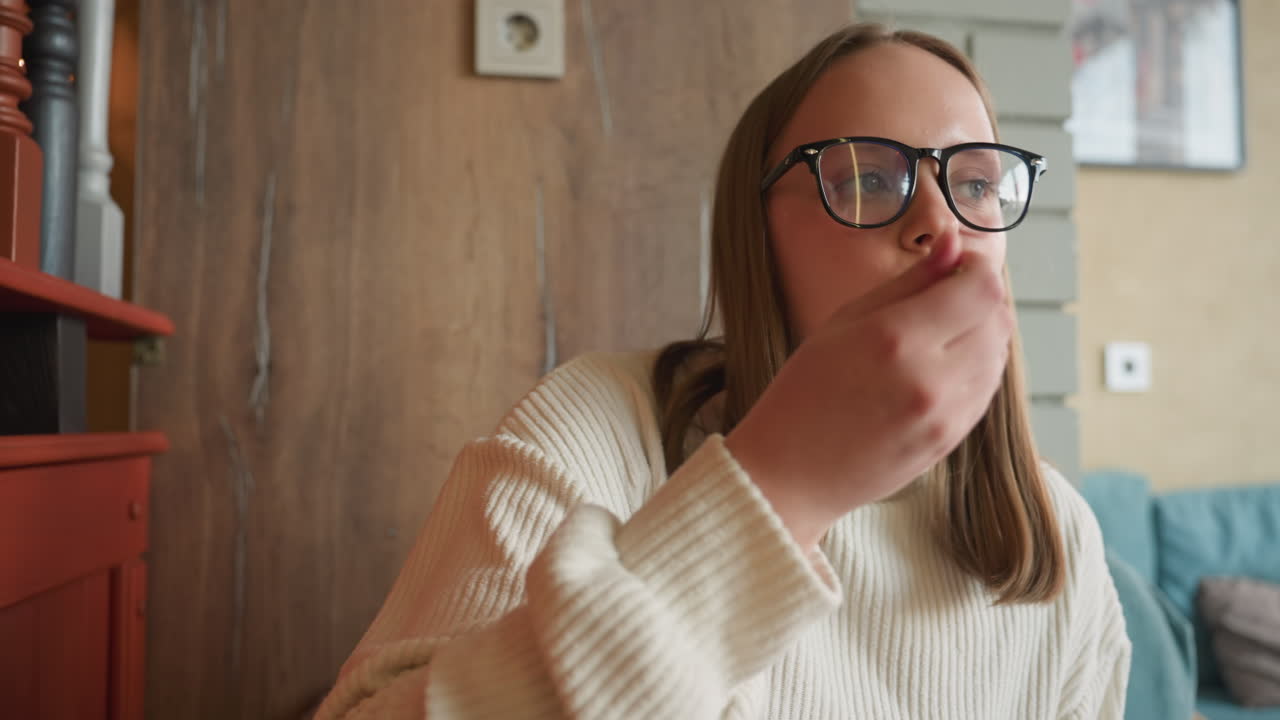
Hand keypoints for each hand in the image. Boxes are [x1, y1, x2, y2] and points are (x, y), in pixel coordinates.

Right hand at [724, 235, 1012, 549]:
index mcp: (895, 338)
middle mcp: (930, 378)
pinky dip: (975, 369)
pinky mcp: (952, 441)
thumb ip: (907, 282)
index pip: (980, 287)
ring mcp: (945, 416)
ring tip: (937, 334)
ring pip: (998, 355)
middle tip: (944, 296)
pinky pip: (986, 390)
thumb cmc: (803, 392)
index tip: (953, 265)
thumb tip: (951, 243)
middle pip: (997, 318)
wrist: (790, 475)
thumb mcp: (843, 322)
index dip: (974, 267)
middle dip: (978, 298)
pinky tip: (938, 367)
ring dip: (980, 334)